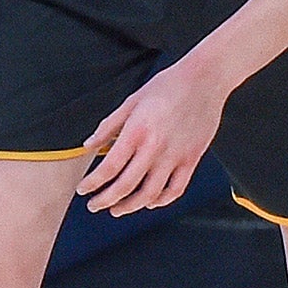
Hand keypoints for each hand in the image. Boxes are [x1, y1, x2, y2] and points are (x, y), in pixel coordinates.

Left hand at [76, 62, 226, 216]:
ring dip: (130, 206)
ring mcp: (175, 155)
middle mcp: (155, 147)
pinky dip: (161, 201)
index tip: (83, 189)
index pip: (109, 167)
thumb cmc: (167, 85)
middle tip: (94, 205)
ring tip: (117, 209)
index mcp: (137, 130)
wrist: (204, 79)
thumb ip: (109, 125)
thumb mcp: (132, 101)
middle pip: (126, 185)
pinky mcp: (192, 159)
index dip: (93, 183)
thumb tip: (89, 145)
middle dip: (105, 200)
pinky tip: (151, 202)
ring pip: (150, 194)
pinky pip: (176, 189)